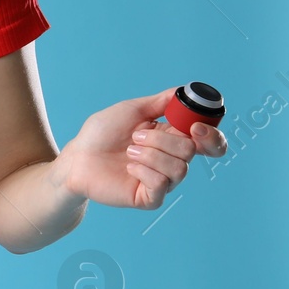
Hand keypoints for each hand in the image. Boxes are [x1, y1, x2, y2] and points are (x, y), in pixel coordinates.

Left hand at [57, 86, 228, 209]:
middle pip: (191, 150)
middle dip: (162, 139)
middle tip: (136, 136)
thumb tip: (185, 91)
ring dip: (149, 154)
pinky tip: (128, 168)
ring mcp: (163, 180)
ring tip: (128, 151)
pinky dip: (143, 171)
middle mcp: (173, 160)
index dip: (210, 134)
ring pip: (179, 167)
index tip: (195, 126)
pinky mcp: (150, 198)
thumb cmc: (102, 133)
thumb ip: (161, 102)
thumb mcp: (132, 110)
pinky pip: (162, 184)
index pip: (210, 141)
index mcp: (173, 138)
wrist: (77, 158)